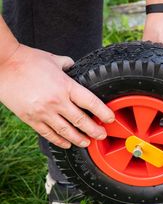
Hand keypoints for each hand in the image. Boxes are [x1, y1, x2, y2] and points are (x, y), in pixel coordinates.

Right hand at [0, 45, 114, 148]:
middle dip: (95, 131)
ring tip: (87, 143)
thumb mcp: (55, 60)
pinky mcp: (30, 118)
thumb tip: (77, 70)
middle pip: (82, 121)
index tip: (110, 118)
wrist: (2, 65)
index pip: (91, 102)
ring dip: (79, 139)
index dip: (104, 113)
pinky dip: (59, 140)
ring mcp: (43, 112)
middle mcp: (56, 101)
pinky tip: (67, 143)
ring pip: (66, 131)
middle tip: (102, 135)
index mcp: (66, 85)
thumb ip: (70, 67)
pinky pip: (48, 134)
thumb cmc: (29, 60)